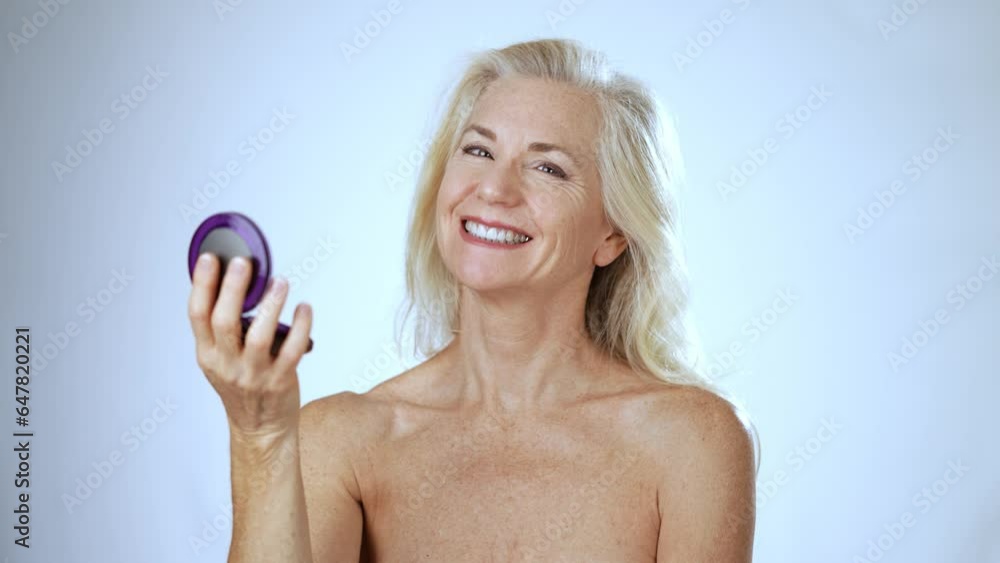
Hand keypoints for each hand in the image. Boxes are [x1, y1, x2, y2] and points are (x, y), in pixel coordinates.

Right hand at [187, 253, 312, 436]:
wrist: (261, 429)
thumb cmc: (244, 389)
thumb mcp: (222, 361)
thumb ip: (225, 331)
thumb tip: (236, 284)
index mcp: (208, 355)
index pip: (197, 315)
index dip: (201, 284)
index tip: (210, 258)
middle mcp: (227, 365)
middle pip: (224, 321)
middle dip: (231, 289)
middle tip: (243, 263)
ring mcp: (253, 374)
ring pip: (258, 336)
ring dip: (270, 305)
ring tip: (280, 282)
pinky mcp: (280, 381)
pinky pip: (292, 349)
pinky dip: (300, 326)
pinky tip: (304, 308)